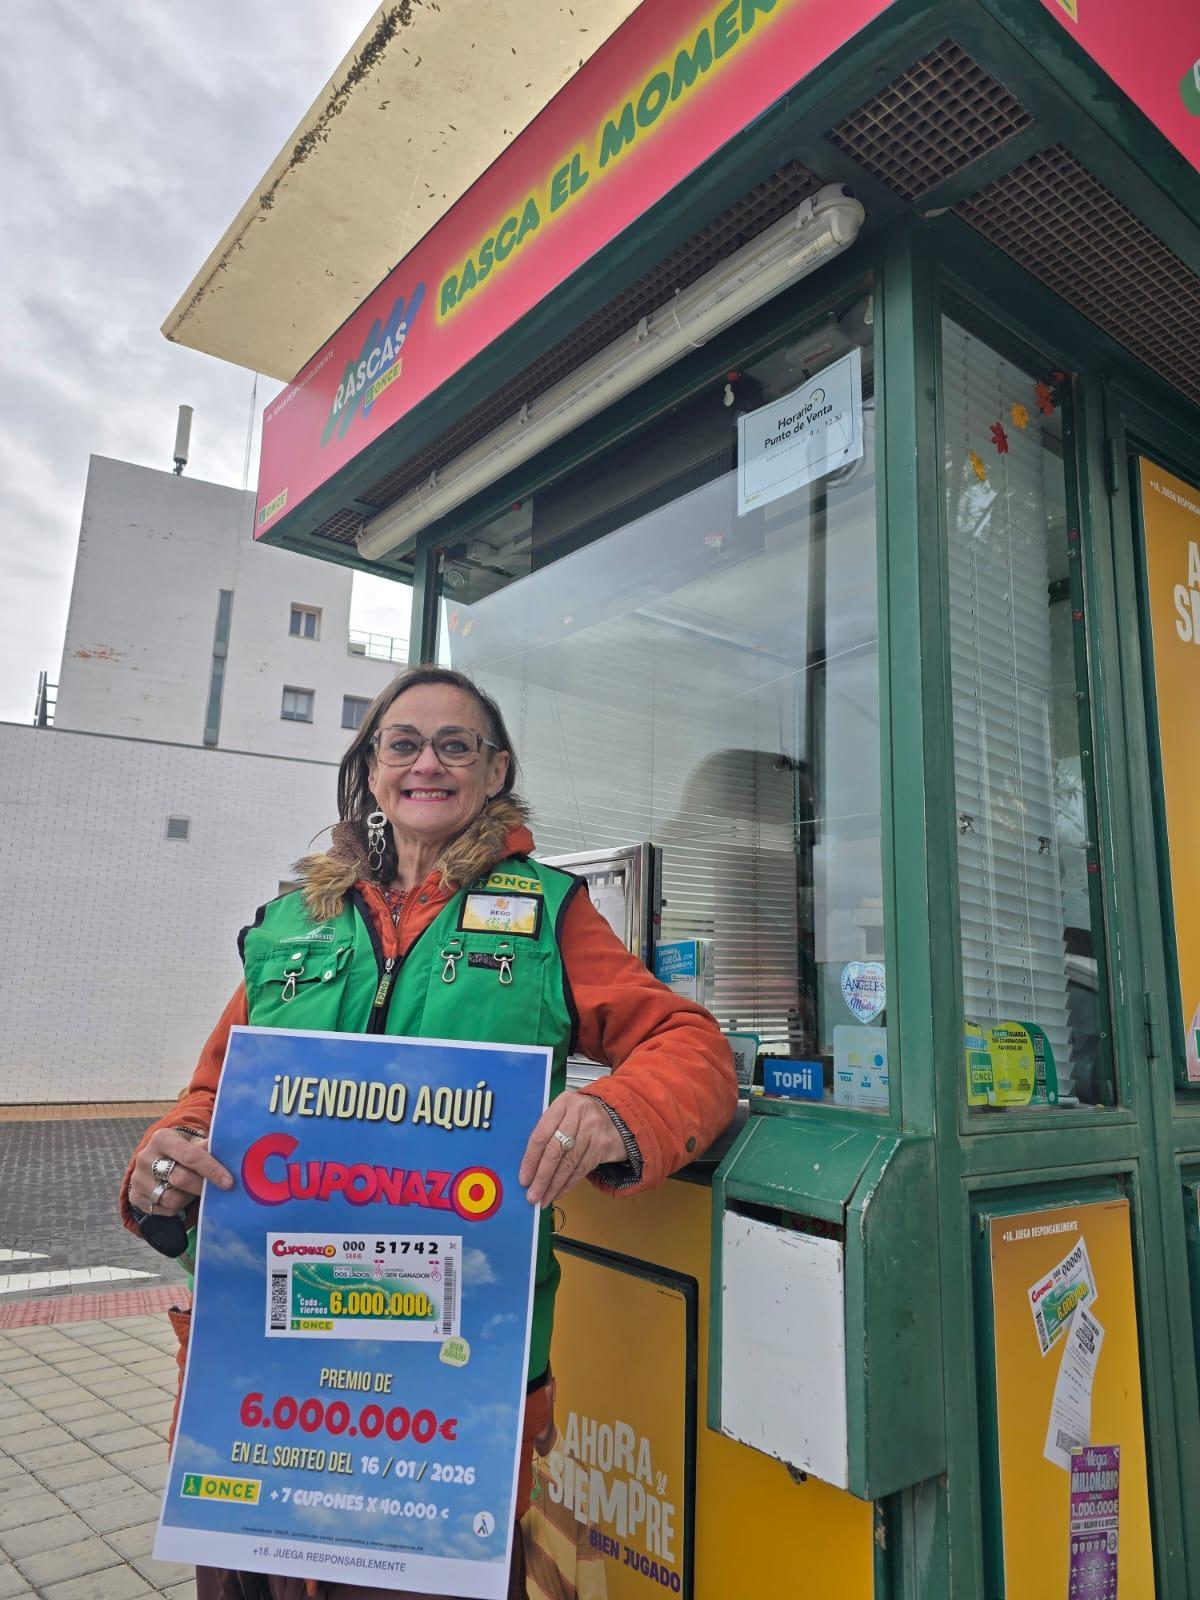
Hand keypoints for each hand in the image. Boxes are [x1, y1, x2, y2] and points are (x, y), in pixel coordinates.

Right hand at [128, 1128, 233, 1215]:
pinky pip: (164, 1210)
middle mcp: (146, 1157)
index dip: (212, 1170)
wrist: (153, 1159)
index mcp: (162, 1138)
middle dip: (202, 1186)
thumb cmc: (180, 1150)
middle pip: (181, 1179)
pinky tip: (181, 1196)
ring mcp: (138, 1179)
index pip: (191, 1156)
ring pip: (172, 1199)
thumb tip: (228, 1153)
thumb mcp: (191, 1142)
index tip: (228, 1182)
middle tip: (216, 1190)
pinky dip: (178, 1207)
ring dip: (189, 1197)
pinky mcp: (135, 1197)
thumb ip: (206, 1147)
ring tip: (194, 1189)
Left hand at [519, 1092, 624, 1207]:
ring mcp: (593, 1129)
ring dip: (554, 1185)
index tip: (524, 1179)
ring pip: (568, 1163)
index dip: (530, 1159)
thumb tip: (528, 1167)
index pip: (541, 1134)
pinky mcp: (604, 1145)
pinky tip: (559, 1192)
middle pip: (555, 1150)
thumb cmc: (581, 1118)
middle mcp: (578, 1113)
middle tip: (532, 1195)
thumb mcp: (564, 1114)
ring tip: (544, 1199)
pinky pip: (582, 1169)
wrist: (618, 1116)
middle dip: (541, 1177)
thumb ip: (548, 1133)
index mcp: (563, 1103)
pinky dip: (568, 1184)